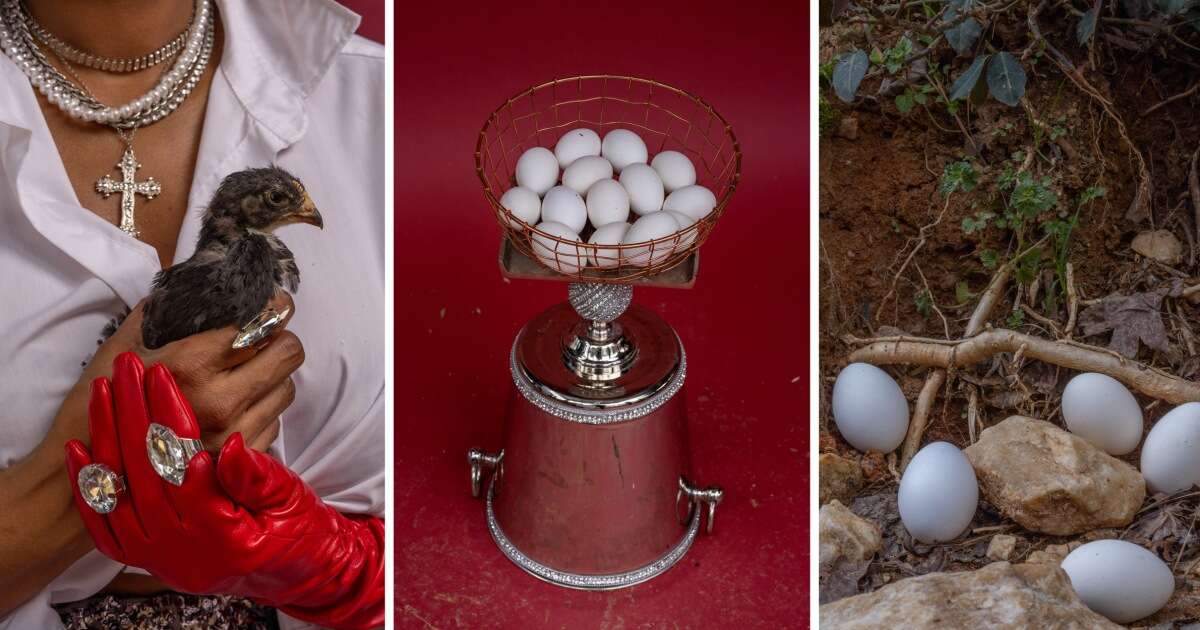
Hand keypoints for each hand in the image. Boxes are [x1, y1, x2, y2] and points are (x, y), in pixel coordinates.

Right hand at [54, 293, 300, 452]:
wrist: (89, 474)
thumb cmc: (102, 405)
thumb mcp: (123, 347)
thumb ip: (160, 314)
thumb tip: (189, 287)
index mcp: (191, 365)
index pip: (261, 325)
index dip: (274, 308)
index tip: (275, 303)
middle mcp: (220, 401)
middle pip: (288, 354)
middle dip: (279, 340)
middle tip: (264, 338)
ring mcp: (232, 435)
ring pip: (286, 389)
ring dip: (272, 377)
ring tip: (246, 375)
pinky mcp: (238, 461)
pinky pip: (273, 423)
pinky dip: (262, 410)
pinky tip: (236, 408)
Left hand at [64, 353, 383, 629]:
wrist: (288, 573)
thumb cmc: (294, 532)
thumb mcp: (291, 501)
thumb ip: (260, 475)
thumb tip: (233, 443)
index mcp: (221, 534)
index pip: (184, 463)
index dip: (169, 414)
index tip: (161, 376)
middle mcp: (181, 548)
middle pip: (144, 469)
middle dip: (133, 409)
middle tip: (129, 366)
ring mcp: (157, 553)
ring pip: (120, 488)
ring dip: (108, 434)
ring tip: (105, 387)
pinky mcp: (142, 555)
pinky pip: (103, 519)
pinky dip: (89, 481)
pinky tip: (79, 447)